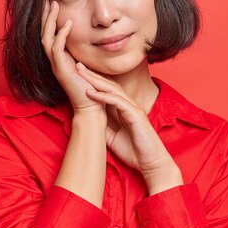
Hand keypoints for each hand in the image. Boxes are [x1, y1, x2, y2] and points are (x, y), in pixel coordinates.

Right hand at [40, 0, 103, 112]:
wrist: (92, 108)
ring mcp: (57, 65)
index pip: (51, 34)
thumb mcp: (89, 64)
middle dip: (46, 15)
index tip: (53, 1)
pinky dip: (61, 35)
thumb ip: (88, 51)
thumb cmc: (94, 88)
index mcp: (61, 58)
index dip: (50, 18)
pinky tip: (67, 24)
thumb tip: (96, 35)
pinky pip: (57, 49)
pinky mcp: (62, 70)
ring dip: (50, 20)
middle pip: (44, 33)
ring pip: (47, 38)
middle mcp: (55, 61)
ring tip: (54, 4)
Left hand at [76, 63, 182, 193]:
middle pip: (109, 85)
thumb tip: (88, 120)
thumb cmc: (134, 151)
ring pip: (113, 89)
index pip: (108, 90)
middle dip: (93, 75)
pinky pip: (117, 102)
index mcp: (125, 109)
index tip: (79, 75)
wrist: (150, 163)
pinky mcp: (136, 115)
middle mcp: (130, 105)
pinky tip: (90, 92)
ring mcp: (134, 108)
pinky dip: (103, 96)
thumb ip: (103, 126)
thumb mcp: (112, 137)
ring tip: (81, 73)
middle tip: (77, 65)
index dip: (94, 82)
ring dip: (96, 81)